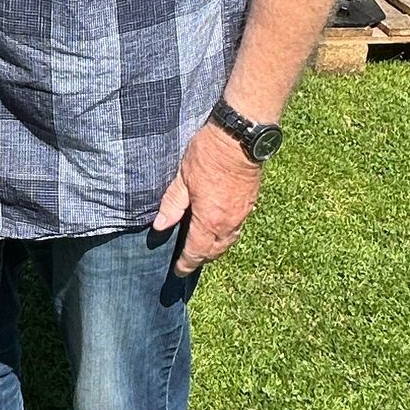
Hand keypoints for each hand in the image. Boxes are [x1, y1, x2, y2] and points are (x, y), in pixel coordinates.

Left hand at [151, 121, 263, 276]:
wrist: (240, 138)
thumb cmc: (209, 155)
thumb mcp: (182, 178)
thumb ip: (172, 204)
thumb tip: (159, 226)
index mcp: (209, 220)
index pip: (196, 252)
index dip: (186, 264)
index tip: (178, 271)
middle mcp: (228, 223)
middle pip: (215, 251)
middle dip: (201, 259)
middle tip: (189, 261)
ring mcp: (242, 214)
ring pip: (228, 242)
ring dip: (215, 249)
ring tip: (203, 249)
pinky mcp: (250, 204)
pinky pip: (237, 229)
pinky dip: (226, 236)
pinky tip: (219, 229)